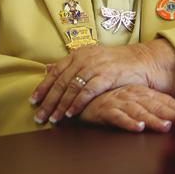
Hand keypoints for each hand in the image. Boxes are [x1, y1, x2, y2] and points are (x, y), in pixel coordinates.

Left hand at [30, 43, 161, 124]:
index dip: (43, 87)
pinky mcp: (106, 76)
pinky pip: (87, 92)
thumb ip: (69, 65)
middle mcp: (83, 59)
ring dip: (60, 105)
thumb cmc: (114, 63)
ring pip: (71, 88)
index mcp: (77, 54)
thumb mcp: (89, 59)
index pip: (55, 72)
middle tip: (39, 116)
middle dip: (48, 101)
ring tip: (53, 119)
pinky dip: (77, 103)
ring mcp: (94, 67)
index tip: (33, 101)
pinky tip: (70, 114)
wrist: (141, 61)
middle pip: (60, 82)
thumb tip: (47, 68)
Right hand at [78, 85, 174, 132]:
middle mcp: (131, 96)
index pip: (163, 100)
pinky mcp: (104, 110)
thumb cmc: (109, 98)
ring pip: (138, 111)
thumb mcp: (130, 98)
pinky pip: (117, 116)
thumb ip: (148, 104)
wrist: (81, 92)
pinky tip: (137, 127)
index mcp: (140, 92)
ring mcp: (118, 102)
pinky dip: (127, 122)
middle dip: (170, 114)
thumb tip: (171, 114)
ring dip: (152, 119)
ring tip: (165, 127)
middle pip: (154, 106)